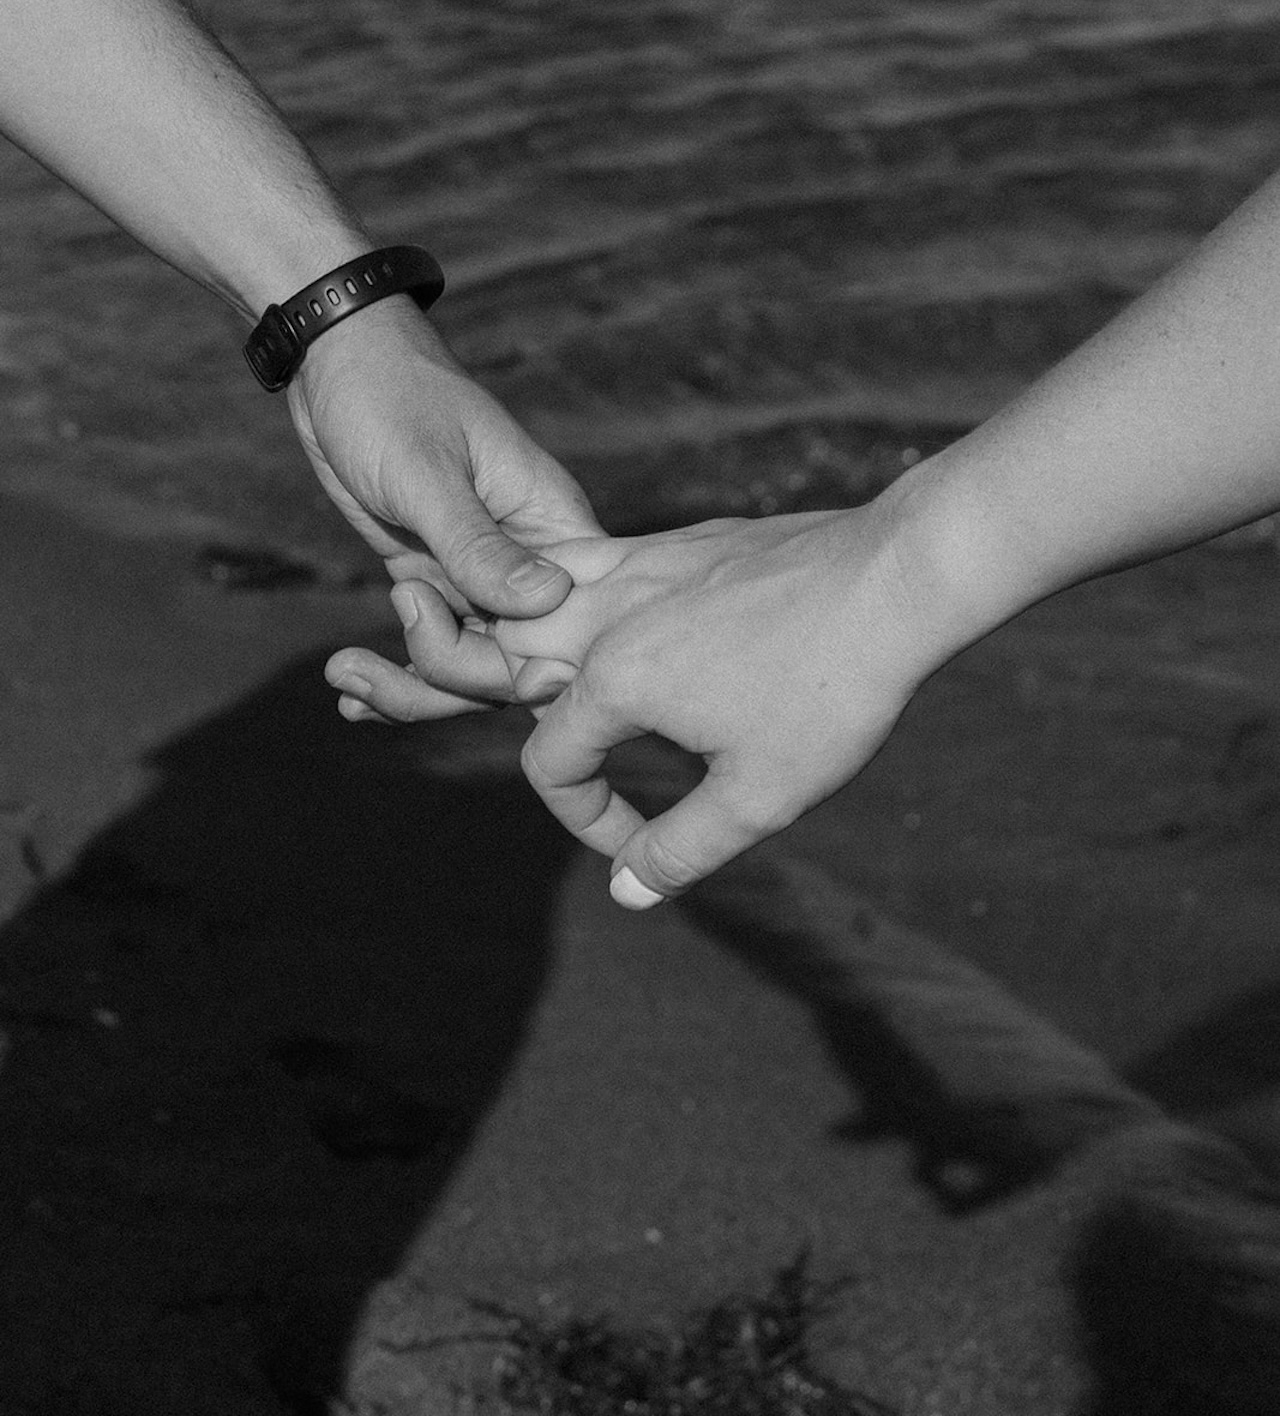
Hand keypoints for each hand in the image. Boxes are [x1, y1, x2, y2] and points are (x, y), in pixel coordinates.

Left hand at [291, 296, 602, 684]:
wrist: (337, 361)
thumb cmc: (390, 397)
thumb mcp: (427, 474)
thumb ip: (479, 545)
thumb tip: (549, 605)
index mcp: (552, 522)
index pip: (570, 622)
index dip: (524, 666)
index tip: (457, 672)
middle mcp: (529, 555)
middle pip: (518, 658)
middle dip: (447, 680)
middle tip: (369, 667)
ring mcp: (482, 570)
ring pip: (473, 662)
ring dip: (412, 687)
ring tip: (343, 678)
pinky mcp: (438, 574)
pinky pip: (435, 641)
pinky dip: (398, 672)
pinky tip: (348, 693)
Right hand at [330, 490, 976, 903]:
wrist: (896, 574)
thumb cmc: (831, 688)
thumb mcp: (761, 793)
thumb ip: (680, 848)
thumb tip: (624, 892)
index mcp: (612, 679)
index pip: (549, 762)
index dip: (582, 819)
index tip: (639, 847)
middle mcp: (605, 613)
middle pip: (493, 656)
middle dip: (450, 694)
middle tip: (410, 712)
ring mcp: (638, 565)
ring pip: (530, 593)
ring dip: (491, 626)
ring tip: (452, 637)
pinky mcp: (675, 542)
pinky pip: (586, 559)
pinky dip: (556, 584)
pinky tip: (576, 604)